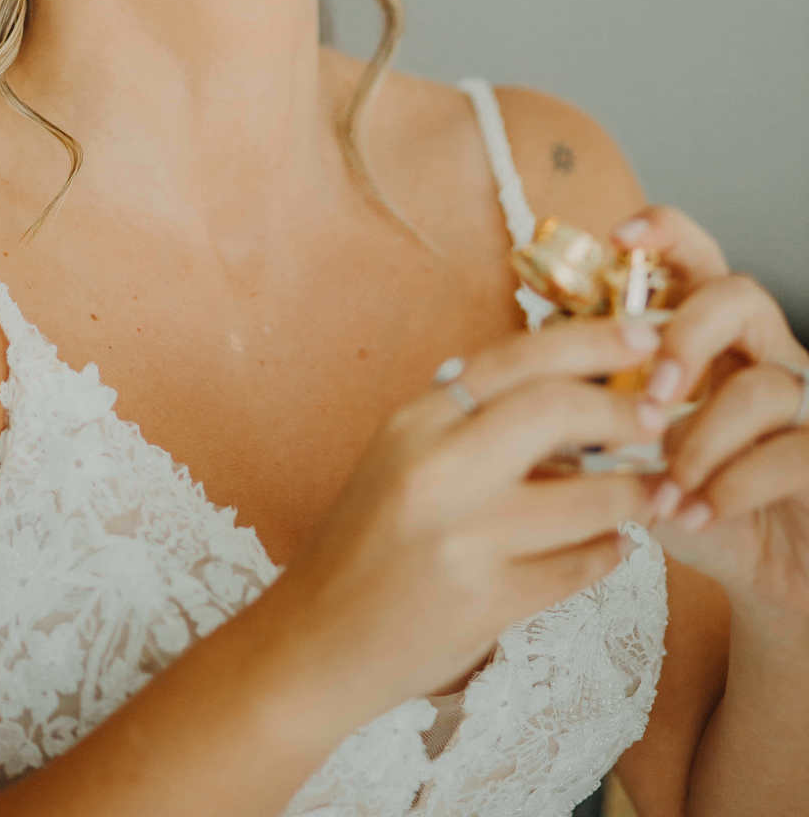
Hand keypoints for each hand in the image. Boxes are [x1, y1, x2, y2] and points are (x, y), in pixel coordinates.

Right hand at [255, 315, 663, 739]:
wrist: (317, 642)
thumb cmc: (368, 542)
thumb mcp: (403, 458)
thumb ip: (471, 421)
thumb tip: (572, 384)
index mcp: (415, 422)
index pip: (514, 358)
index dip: (591, 338)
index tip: (645, 333)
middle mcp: (437, 470)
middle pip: (558, 409)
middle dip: (625, 410)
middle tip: (659, 417)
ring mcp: (465, 539)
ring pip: (590, 498)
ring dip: (634, 492)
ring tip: (648, 490)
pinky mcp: (488, 603)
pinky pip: (580, 566)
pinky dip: (607, 551)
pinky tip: (607, 546)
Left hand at [613, 205, 808, 616]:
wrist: (759, 574)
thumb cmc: (688, 500)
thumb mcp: (630, 447)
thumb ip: (599, 398)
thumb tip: (541, 359)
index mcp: (709, 337)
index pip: (695, 259)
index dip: (664, 233)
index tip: (619, 236)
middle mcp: (761, 354)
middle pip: (741, 296)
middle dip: (690, 337)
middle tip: (653, 394)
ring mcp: (802, 402)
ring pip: (765, 385)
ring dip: (704, 439)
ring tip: (667, 483)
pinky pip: (791, 451)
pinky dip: (732, 486)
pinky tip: (695, 513)